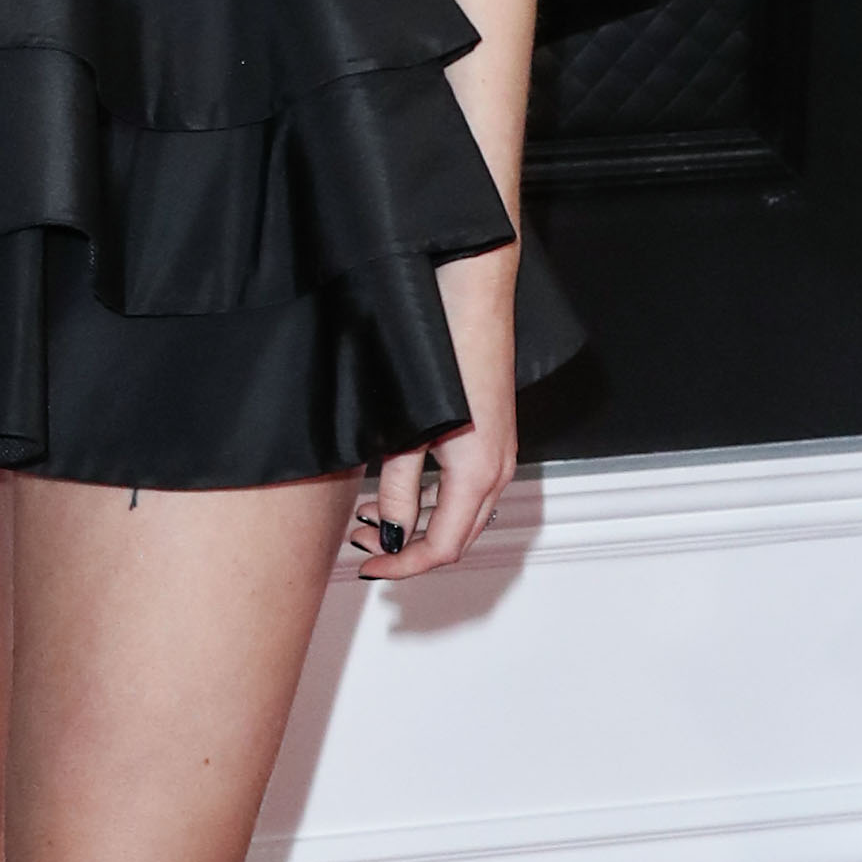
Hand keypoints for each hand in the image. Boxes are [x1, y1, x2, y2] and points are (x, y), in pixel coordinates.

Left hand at [356, 258, 515, 579]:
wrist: (470, 293)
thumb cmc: (443, 350)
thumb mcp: (405, 430)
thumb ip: (396, 488)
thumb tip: (388, 533)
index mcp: (477, 473)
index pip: (441, 548)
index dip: (401, 567)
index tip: (366, 567)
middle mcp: (497, 468)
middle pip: (457, 539)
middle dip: (409, 553)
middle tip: (362, 549)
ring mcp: (500, 451)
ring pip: (463, 516)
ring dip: (420, 527)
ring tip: (370, 520)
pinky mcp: (493, 434)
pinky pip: (468, 490)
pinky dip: (434, 503)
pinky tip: (401, 489)